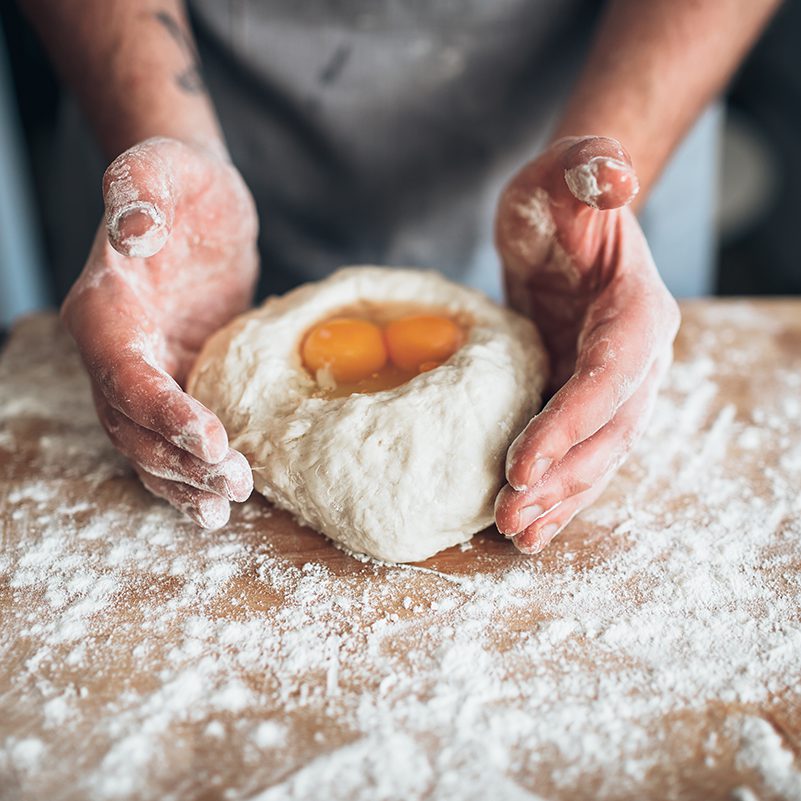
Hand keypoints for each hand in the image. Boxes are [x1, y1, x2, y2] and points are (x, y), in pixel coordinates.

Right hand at [61, 136, 258, 527]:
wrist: (194, 201)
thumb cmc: (181, 181)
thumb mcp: (163, 167)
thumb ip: (139, 189)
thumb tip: (135, 227)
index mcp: (104, 309)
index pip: (125, 375)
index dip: (163, 412)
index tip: (213, 439)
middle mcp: (114, 349)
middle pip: (132, 424)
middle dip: (180, 461)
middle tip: (238, 484)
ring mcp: (142, 370)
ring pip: (146, 443)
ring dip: (182, 480)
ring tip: (227, 506)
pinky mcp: (174, 378)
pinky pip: (171, 436)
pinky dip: (188, 471)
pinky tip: (216, 500)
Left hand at [494, 135, 679, 553]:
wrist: (563, 227)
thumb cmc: (560, 199)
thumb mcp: (563, 171)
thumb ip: (588, 169)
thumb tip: (610, 177)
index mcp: (636, 310)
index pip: (610, 375)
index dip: (571, 422)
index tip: (523, 462)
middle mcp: (637, 358)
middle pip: (607, 432)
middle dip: (561, 478)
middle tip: (509, 515)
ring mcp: (614, 385)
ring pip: (596, 456)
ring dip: (558, 498)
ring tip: (514, 533)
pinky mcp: (584, 400)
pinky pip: (577, 453)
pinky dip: (556, 491)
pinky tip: (527, 525)